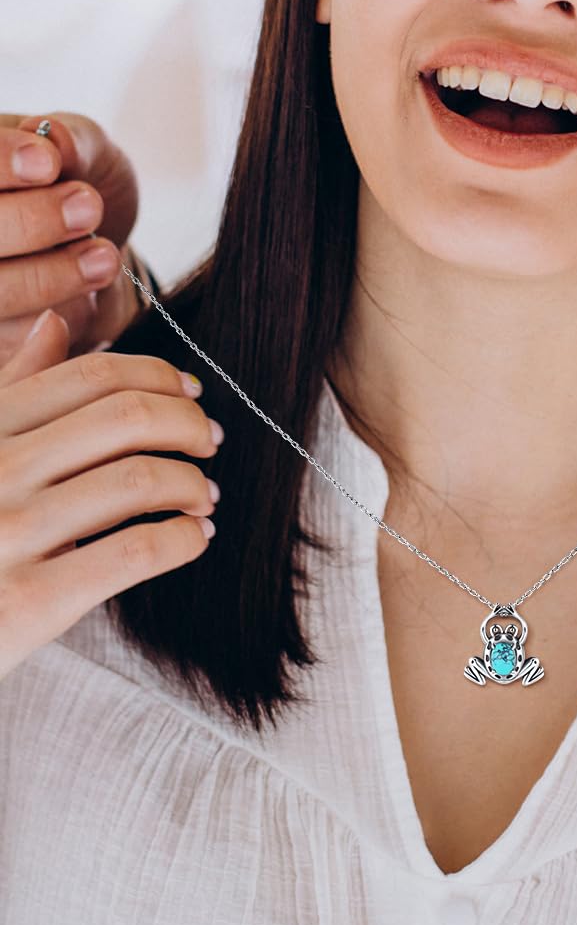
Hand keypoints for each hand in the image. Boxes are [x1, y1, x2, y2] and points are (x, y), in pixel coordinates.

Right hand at [0, 113, 144, 363]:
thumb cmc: (83, 185)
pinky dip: (54, 307)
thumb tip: (50, 137)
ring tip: (103, 254)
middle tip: (88, 206)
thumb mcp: (87, 150)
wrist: (103, 246)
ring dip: (47, 273)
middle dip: (29, 220)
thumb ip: (72, 139)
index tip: (47, 163)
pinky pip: (10, 331)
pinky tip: (90, 287)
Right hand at [0, 307, 218, 682]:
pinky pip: (136, 551)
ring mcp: (10, 534)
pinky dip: (183, 539)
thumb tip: (55, 323)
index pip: (94, 377)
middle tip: (209, 442)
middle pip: (128, 418)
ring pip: (140, 480)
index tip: (192, 394)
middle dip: (188, 425)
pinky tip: (193, 539)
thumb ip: (12, 390)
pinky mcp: (29, 601)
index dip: (159, 377)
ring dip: (193, 484)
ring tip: (205, 496)